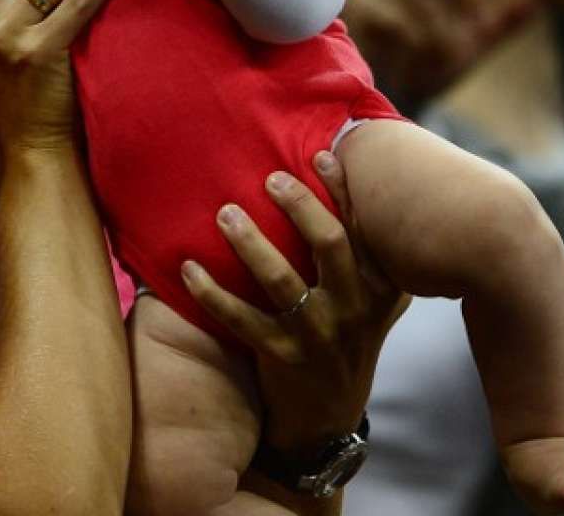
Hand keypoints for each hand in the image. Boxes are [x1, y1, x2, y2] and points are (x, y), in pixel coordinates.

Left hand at [181, 150, 408, 449]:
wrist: (329, 410)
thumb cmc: (347, 334)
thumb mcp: (373, 296)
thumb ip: (368, 250)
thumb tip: (352, 182)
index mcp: (375, 284)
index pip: (361, 227)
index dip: (342, 190)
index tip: (319, 153)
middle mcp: (352, 305)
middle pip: (330, 244)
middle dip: (300, 207)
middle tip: (270, 178)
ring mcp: (317, 332)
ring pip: (281, 280)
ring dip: (251, 243)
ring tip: (225, 212)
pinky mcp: (281, 355)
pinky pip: (241, 318)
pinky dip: (211, 292)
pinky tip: (188, 267)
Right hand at [345, 0, 533, 110]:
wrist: (392, 106)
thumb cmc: (429, 68)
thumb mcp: (471, 46)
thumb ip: (501, 25)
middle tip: (484, 23)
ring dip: (441, 29)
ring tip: (454, 57)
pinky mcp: (361, 14)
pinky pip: (395, 19)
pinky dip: (416, 41)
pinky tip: (420, 62)